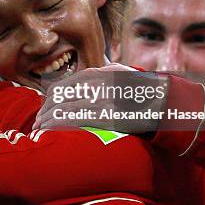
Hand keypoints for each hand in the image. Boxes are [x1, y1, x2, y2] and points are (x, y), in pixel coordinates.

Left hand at [33, 63, 167, 133]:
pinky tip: (52, 131)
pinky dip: (59, 124)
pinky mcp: (105, 114)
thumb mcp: (122, 77)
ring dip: (49, 119)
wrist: (165, 103)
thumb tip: (87, 80)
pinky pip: (75, 118)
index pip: (65, 85)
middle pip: (61, 97)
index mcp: (99, 74)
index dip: (51, 99)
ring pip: (64, 107)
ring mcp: (100, 97)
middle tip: (38, 122)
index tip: (45, 109)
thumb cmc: (144, 93)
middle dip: (46, 110)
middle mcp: (96, 83)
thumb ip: (104, 76)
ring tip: (41, 129)